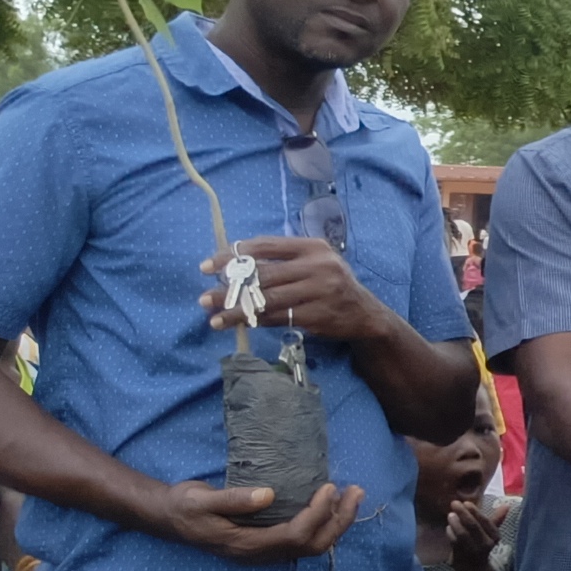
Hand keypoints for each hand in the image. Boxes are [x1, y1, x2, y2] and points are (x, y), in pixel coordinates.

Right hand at [152, 479, 364, 563]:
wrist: (168, 517)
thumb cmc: (184, 506)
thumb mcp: (200, 499)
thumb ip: (233, 499)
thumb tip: (268, 495)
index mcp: (246, 545)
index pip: (294, 535)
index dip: (317, 514)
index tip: (330, 487)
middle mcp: (259, 553)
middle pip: (312, 546)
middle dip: (339, 521)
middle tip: (356, 491)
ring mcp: (263, 551)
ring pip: (311, 546)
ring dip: (336, 522)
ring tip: (351, 495)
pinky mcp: (265, 543)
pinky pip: (302, 540)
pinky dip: (323, 523)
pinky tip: (330, 503)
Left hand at [199, 238, 397, 342]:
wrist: (365, 314)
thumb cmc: (331, 284)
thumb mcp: (315, 262)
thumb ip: (283, 259)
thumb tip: (235, 264)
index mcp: (312, 247)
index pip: (265, 246)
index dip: (233, 255)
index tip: (208, 267)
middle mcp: (318, 266)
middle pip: (263, 275)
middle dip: (229, 288)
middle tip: (204, 299)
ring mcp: (320, 291)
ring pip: (268, 300)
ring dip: (237, 310)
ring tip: (214, 318)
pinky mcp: (318, 315)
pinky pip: (279, 318)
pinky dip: (256, 321)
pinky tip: (240, 325)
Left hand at [445, 499, 499, 566]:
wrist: (476, 570)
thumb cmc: (482, 546)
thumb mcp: (490, 534)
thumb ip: (496, 519)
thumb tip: (506, 505)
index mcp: (494, 536)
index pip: (486, 521)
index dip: (475, 511)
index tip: (466, 503)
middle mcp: (486, 544)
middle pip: (473, 526)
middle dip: (463, 513)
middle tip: (454, 503)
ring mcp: (473, 551)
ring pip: (463, 534)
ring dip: (455, 523)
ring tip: (450, 515)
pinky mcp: (461, 556)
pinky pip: (454, 542)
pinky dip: (450, 533)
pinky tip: (448, 528)